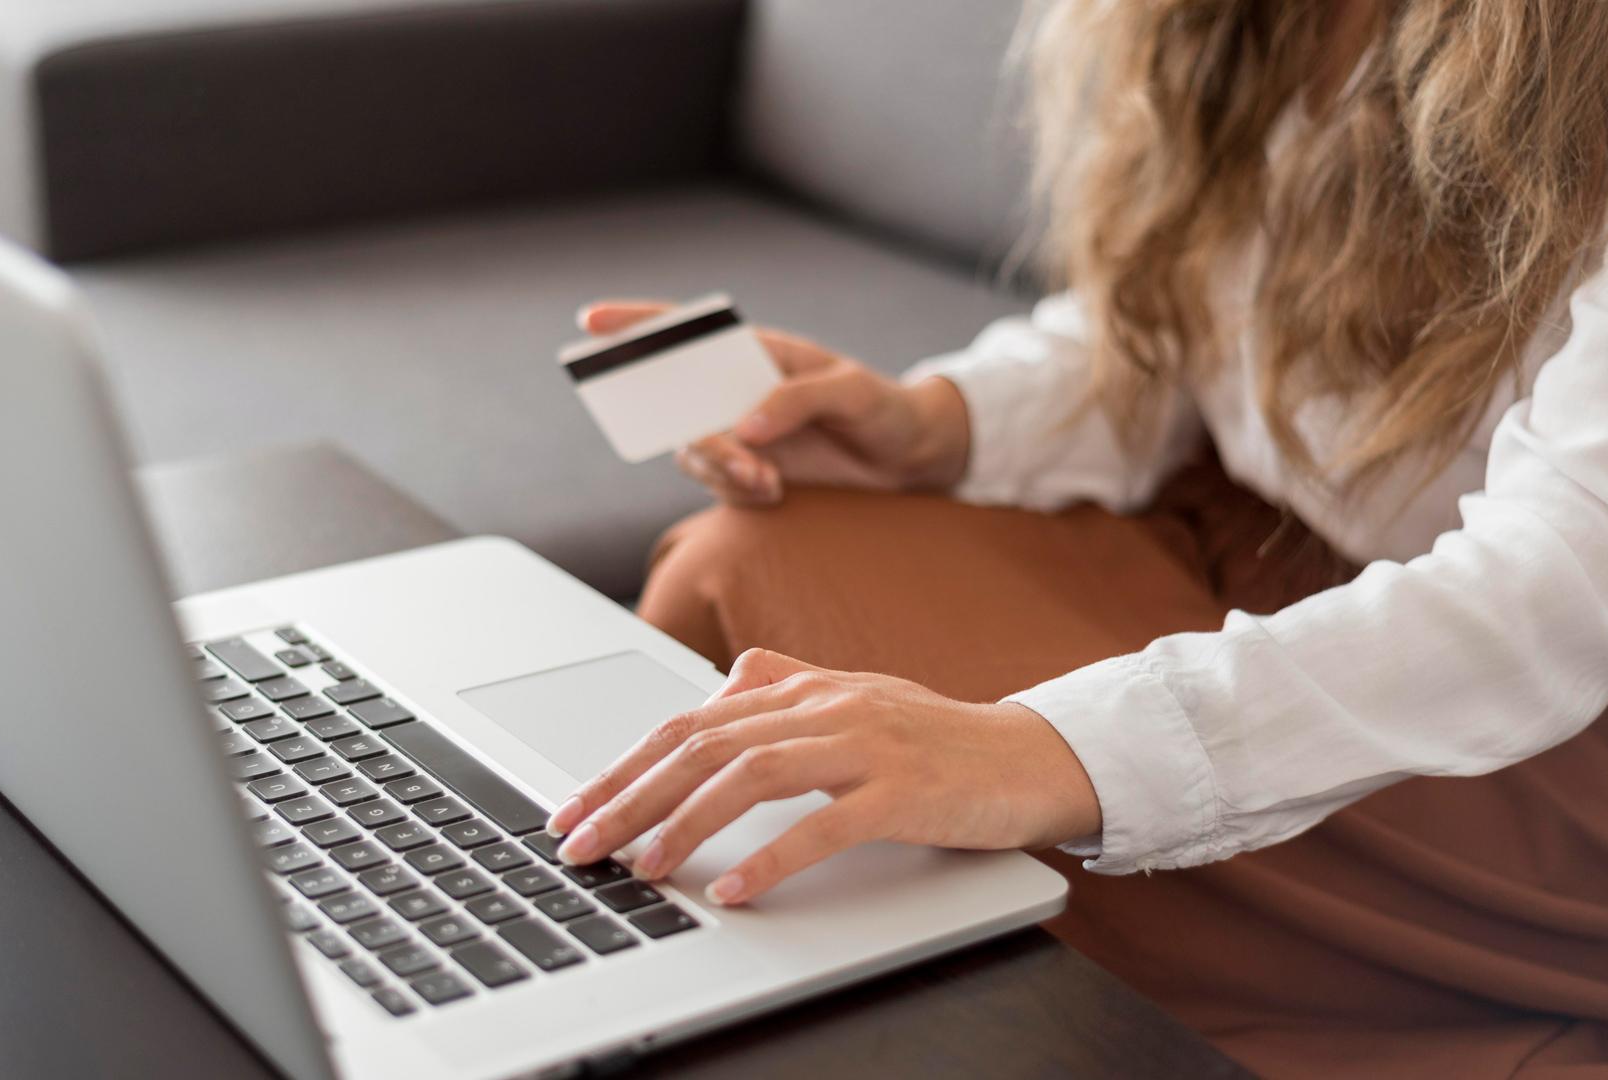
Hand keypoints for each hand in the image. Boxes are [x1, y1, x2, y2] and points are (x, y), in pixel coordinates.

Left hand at [542, 648, 1101, 905]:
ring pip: (751, 774)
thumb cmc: (937, 738)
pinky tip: (733, 889)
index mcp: (805, 687)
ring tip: (643, 868)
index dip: (625, 764)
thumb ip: (787, 685)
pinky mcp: (902, 790)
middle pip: (704, 744)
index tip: (576, 807)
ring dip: (685, 823)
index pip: (691, 721)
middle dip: (630, 796)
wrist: (1032, 756)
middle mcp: (826, 706)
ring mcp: (865, 744)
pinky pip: (824, 824)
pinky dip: (771, 858)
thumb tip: (720, 687)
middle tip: (579, 843)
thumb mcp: (855, 699)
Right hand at [578, 300, 971, 505]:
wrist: (911, 459)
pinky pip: (720, 486)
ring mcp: (739, 435)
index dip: (636, 324)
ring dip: (720, 470)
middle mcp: (735, 391)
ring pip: (693, 453)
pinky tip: (776, 492)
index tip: (592, 319)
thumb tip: (745, 425)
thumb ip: (799, 399)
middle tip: (734, 456)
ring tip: (767, 482)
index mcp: (755, 352)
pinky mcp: (749, 474)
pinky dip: (740, 493)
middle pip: (676, 403)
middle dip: (692, 432)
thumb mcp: (853, 391)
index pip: (685, 332)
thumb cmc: (884, 408)